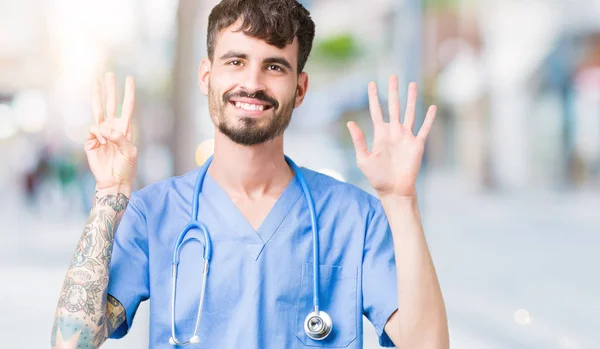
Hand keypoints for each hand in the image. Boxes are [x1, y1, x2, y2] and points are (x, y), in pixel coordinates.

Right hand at [85, 73, 137, 189]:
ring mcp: (101, 133)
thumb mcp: (129, 152)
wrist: (114, 181)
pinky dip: (98, 136)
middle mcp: (113, 127)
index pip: (127, 107)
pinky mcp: (91, 140)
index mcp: (125, 128)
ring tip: (95, 81)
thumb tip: (104, 127)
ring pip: (97, 110)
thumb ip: (119, 138)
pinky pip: (92, 130)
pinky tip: (102, 145)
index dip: (129, 93)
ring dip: (96, 95)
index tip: (130, 79)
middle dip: (110, 89)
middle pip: (110, 103)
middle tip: (108, 73)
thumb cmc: (126, 167)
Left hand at [347, 75, 435, 197]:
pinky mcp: (417, 145)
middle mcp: (394, 132)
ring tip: (412, 84)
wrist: (394, 190)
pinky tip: (432, 106)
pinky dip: (429, 118)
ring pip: (410, 113)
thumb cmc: (377, 177)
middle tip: (393, 76)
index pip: (376, 111)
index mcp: (380, 134)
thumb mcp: (363, 159)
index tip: (372, 83)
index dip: (374, 97)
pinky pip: (424, 128)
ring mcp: (406, 137)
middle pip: (394, 106)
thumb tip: (350, 123)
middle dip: (393, 91)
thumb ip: (358, 140)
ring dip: (411, 99)